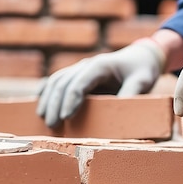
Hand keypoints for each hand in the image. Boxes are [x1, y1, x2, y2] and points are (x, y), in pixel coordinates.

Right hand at [37, 39, 164, 126]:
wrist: (140, 58)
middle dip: (56, 104)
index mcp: (101, 65)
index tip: (66, 118)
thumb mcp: (143, 80)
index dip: (71, 100)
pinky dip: (46, 89)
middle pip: (63, 83)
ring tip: (44, 118)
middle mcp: (87, 64)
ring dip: (48, 99)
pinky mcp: (78, 73)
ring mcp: (80, 67)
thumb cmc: (142, 70)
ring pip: (57, 80)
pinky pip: (57, 79)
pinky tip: (39, 101)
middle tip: (52, 125)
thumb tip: (120, 112)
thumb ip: (131, 93)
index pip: (79, 82)